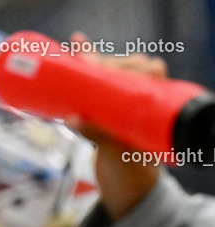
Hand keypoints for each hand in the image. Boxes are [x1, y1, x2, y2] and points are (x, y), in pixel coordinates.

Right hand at [67, 32, 165, 220]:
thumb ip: (96, 134)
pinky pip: (95, 78)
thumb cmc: (130, 169)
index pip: (151, 70)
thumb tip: (70, 118)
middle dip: (103, 62)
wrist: (126, 184)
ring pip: (109, 69)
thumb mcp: (115, 152)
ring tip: (76, 57)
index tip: (108, 69)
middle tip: (84, 61)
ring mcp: (122, 100)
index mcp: (156, 105)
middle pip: (125, 66)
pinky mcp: (104, 103)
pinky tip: (77, 42)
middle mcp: (142, 98)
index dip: (130, 65)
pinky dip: (85, 60)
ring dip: (92, 61)